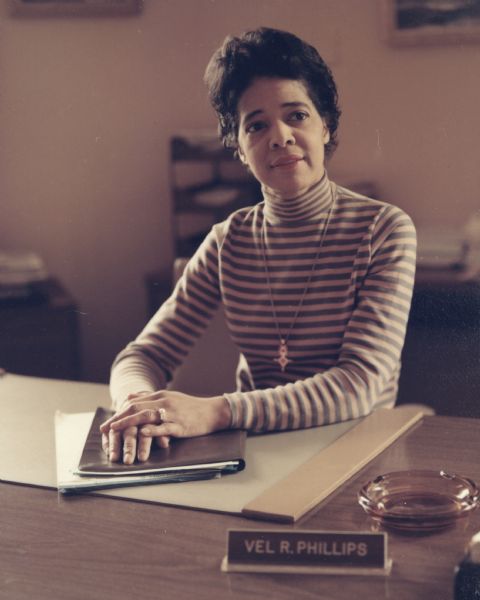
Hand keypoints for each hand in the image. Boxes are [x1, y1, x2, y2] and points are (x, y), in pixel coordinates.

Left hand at [100, 390, 231, 463]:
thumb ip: (149, 397)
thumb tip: (129, 396)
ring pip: (146, 415)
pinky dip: (152, 429)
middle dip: (118, 419)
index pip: (134, 402)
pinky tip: (142, 432)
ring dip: (129, 423)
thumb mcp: (169, 398)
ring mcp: (172, 413)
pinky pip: (164, 427)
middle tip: (104, 429)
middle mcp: (164, 402)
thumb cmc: (191, 407)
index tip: (106, 424)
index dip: (118, 412)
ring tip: (116, 430)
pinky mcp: (180, 425)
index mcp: (160, 396)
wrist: (213, 412)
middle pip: (136, 408)